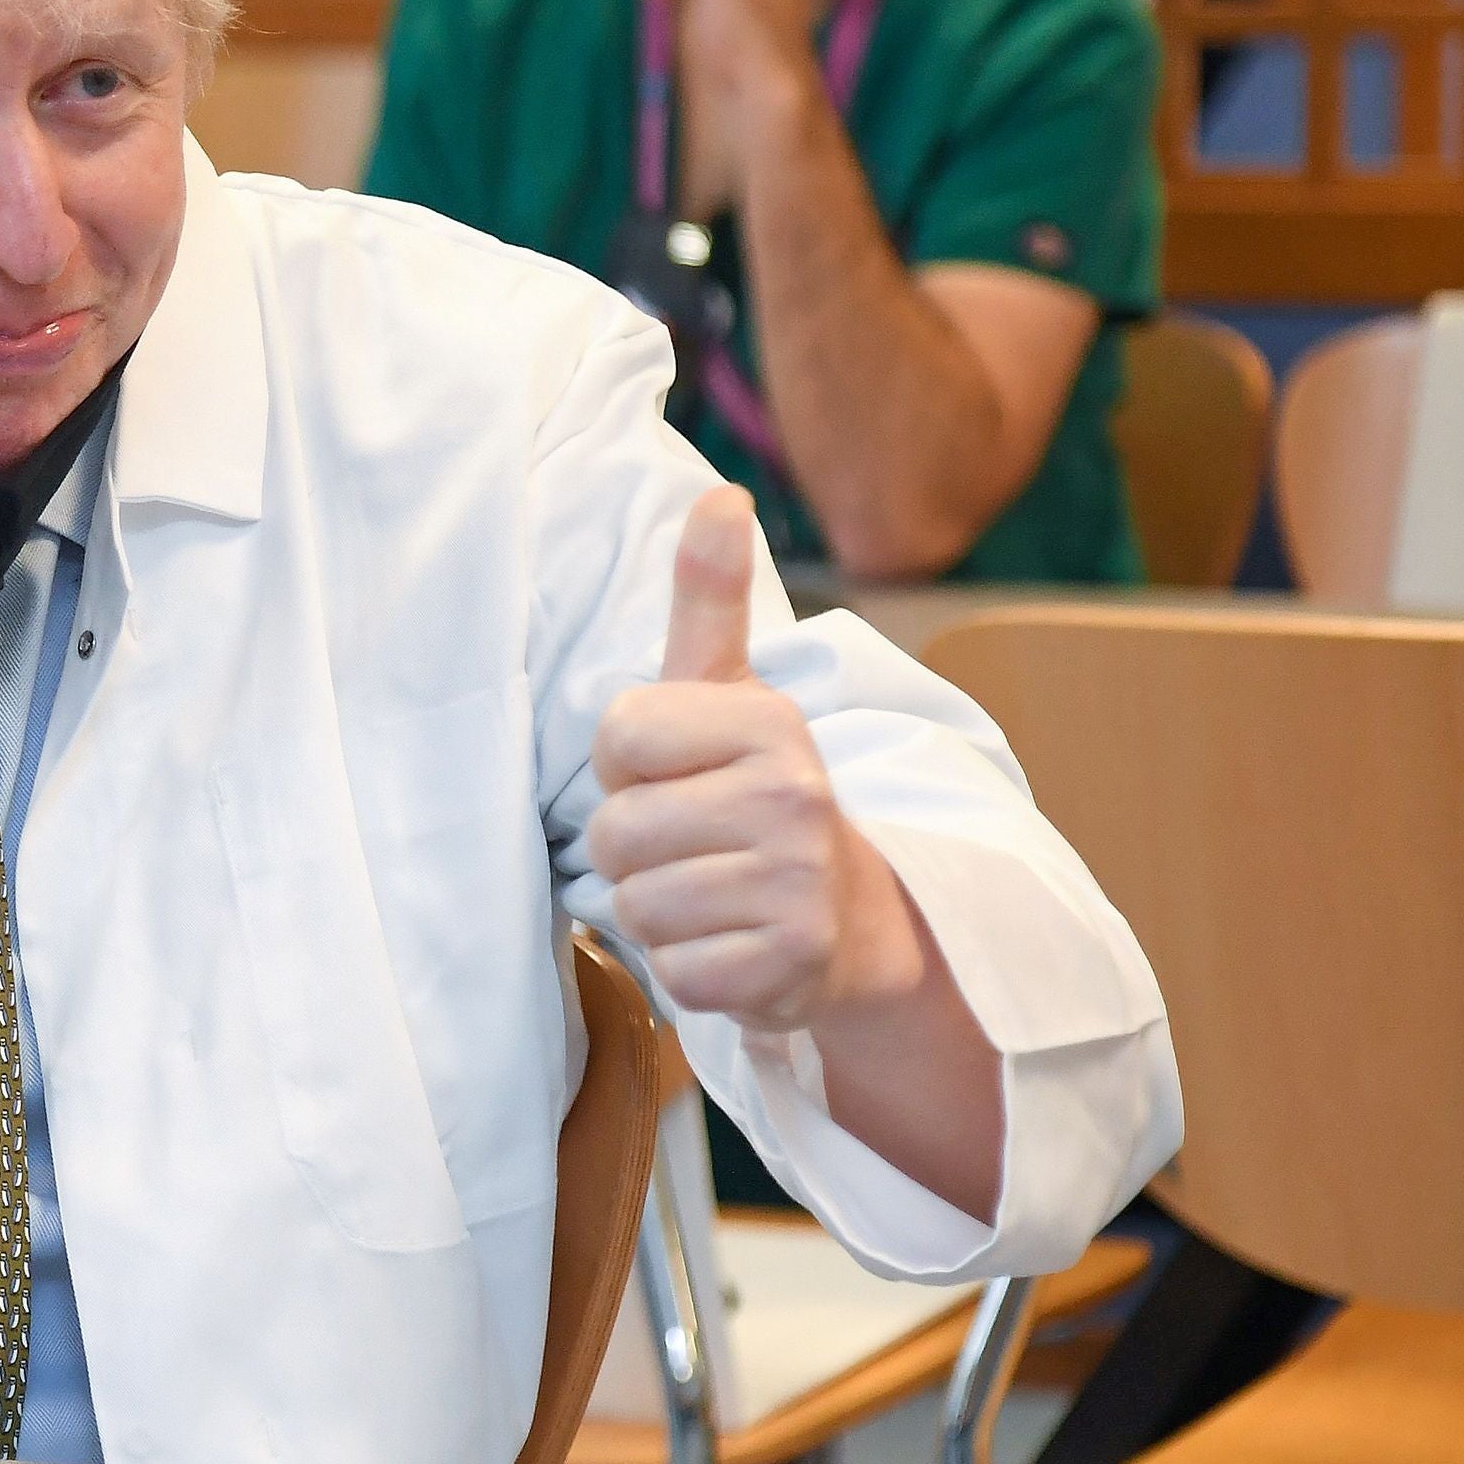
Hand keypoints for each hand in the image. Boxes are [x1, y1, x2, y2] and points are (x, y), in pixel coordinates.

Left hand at [584, 487, 919, 1031]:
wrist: (849, 918)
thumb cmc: (759, 796)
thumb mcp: (731, 694)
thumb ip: (708, 600)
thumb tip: (721, 492)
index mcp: (766, 720)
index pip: (616, 738)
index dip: (627, 768)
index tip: (678, 775)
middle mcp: (792, 794)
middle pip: (615, 833)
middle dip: (634, 852)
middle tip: (696, 847)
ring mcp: (795, 883)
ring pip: (637, 905)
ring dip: (659, 912)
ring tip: (714, 893)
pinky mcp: (787, 964)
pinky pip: (674, 970)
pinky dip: (688, 969)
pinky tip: (732, 943)